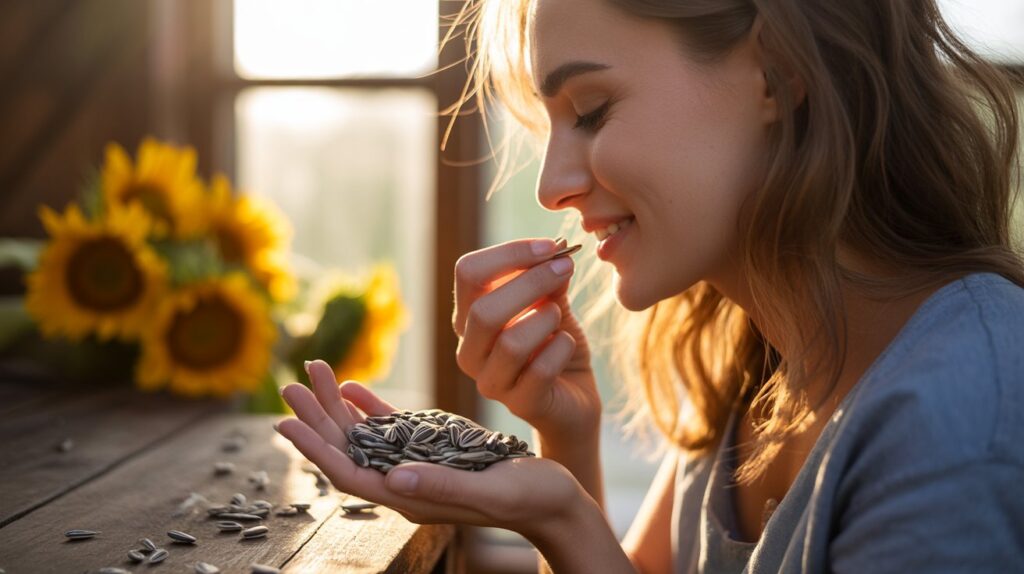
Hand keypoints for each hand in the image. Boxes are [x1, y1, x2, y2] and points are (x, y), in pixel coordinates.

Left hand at [275, 360, 586, 538]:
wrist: (556, 501)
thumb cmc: (529, 499)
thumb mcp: (488, 490)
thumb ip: (440, 484)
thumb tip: (392, 477)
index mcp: (412, 497)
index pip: (349, 474)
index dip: (315, 449)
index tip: (285, 421)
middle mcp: (407, 482)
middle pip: (348, 450)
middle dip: (317, 417)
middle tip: (291, 382)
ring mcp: (418, 466)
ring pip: (364, 436)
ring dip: (337, 407)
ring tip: (315, 372)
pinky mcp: (434, 451)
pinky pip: (391, 429)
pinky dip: (370, 408)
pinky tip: (353, 388)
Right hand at [453, 238, 601, 441]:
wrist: (574, 398)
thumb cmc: (554, 344)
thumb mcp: (552, 304)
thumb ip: (548, 280)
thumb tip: (554, 252)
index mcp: (468, 318)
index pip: (468, 273)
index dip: (510, 253)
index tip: (551, 247)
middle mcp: (470, 351)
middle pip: (483, 310)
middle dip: (531, 283)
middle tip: (566, 268)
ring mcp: (491, 382)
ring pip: (510, 343)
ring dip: (545, 319)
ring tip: (560, 318)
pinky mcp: (521, 404)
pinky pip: (540, 370)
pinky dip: (561, 348)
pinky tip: (567, 344)